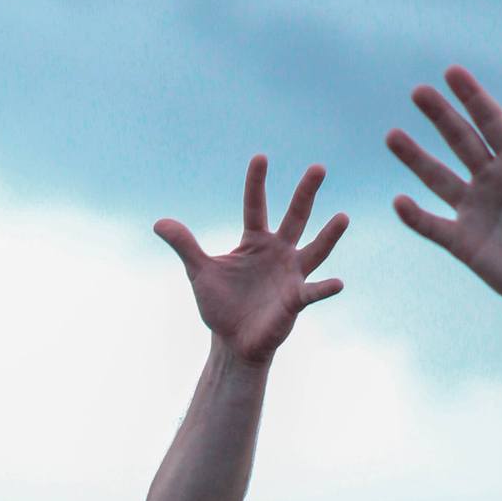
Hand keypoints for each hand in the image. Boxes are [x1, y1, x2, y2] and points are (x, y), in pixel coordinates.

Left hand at [154, 157, 346, 364]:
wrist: (232, 342)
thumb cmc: (220, 305)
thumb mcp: (199, 272)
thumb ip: (184, 246)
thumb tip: (159, 223)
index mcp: (255, 242)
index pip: (256, 206)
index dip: (256, 183)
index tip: (260, 158)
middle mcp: (278, 252)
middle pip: (295, 217)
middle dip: (306, 193)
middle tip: (318, 167)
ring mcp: (290, 274)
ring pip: (314, 250)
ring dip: (329, 236)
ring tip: (343, 217)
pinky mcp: (295, 300)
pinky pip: (313, 292)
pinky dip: (325, 288)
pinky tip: (338, 283)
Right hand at [387, 67, 501, 316]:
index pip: (491, 123)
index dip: (472, 98)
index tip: (452, 73)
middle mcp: (493, 182)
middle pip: (460, 141)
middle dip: (440, 116)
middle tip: (418, 92)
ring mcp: (475, 211)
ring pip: (438, 177)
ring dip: (415, 158)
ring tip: (393, 135)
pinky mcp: (463, 242)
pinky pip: (433, 225)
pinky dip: (415, 215)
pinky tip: (399, 200)